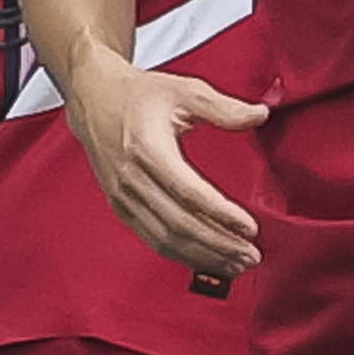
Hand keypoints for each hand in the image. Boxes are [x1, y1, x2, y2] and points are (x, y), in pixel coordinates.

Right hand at [70, 63, 270, 277]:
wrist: (92, 99)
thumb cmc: (139, 94)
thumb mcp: (184, 89)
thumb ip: (224, 107)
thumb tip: (261, 115)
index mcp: (147, 149)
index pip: (188, 192)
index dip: (220, 214)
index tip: (250, 228)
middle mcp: (130, 178)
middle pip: (177, 223)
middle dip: (217, 245)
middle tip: (252, 255)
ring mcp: (122, 196)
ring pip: (163, 237)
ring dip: (202, 256)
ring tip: (238, 264)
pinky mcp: (120, 206)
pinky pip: (151, 237)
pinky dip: (181, 254)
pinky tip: (207, 260)